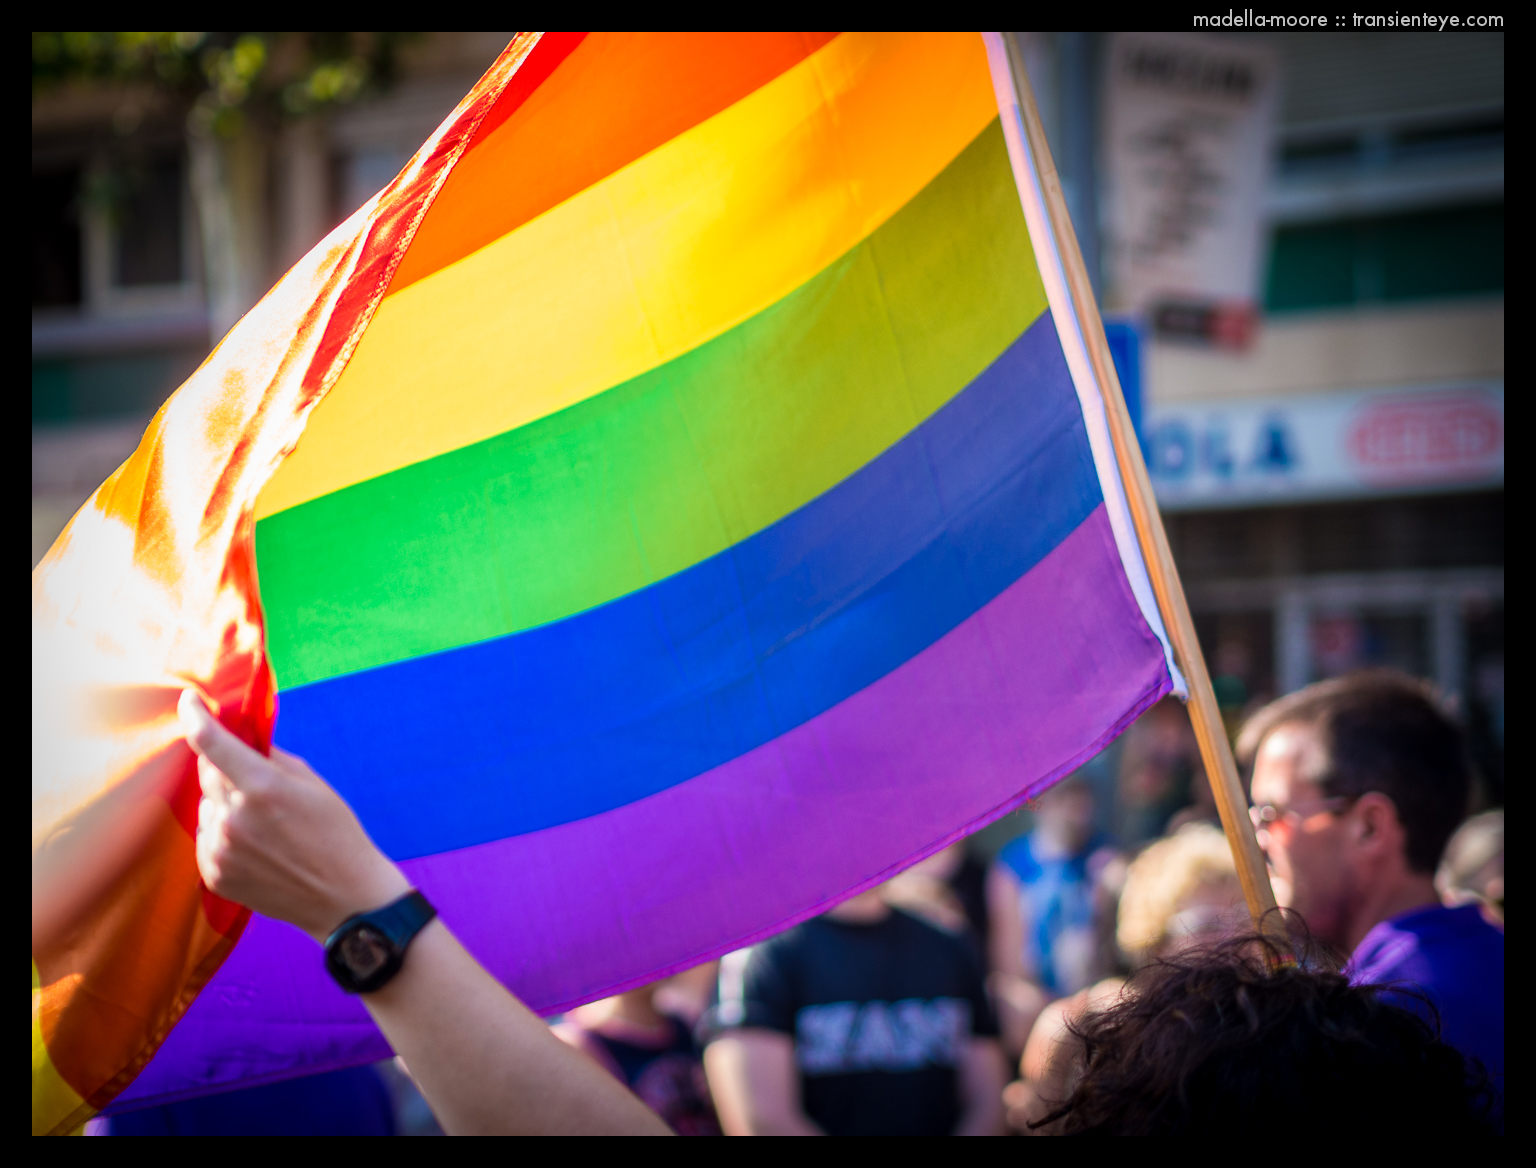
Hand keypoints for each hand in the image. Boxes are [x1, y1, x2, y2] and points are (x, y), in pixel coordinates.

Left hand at [182, 691, 409, 941]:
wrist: (343, 896)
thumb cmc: (336, 833)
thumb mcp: (312, 784)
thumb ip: (270, 757)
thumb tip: (239, 736)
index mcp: (263, 787)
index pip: (211, 742)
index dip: (194, 715)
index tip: (188, 700)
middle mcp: (235, 817)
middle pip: (207, 774)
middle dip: (224, 768)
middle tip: (255, 781)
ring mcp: (221, 849)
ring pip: (206, 808)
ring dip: (225, 805)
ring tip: (264, 826)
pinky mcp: (214, 874)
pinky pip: (206, 839)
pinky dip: (223, 835)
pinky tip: (257, 847)